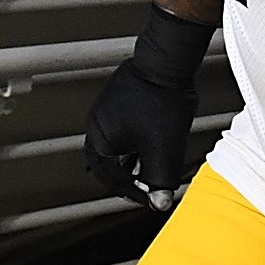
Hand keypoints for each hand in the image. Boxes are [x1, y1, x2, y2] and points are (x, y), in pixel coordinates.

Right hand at [82, 7, 211, 210]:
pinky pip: (125, 129)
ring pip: (118, 146)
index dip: (135, 193)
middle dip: (129, 178)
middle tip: (145, 188)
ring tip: (149, 169)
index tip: (151, 198)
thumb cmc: (160, 100)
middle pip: (110, 164)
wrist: (166, 62)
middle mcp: (97, 126)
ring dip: (133, 160)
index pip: (112, 180)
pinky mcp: (121, 99)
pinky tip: (151, 143)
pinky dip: (137, 142)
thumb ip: (160, 179)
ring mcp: (107, 110)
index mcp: (99, 142)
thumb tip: (159, 202)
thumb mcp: (162, 150)